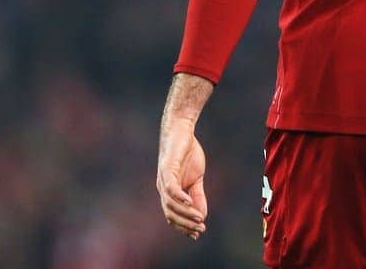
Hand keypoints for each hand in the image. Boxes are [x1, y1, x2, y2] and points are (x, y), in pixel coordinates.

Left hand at [156, 120, 207, 239]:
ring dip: (185, 214)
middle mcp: (163, 188)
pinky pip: (171, 188)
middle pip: (170, 214)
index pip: (172, 216)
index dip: (183, 227)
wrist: (182, 130)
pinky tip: (190, 203)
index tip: (197, 234)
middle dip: (185, 225)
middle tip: (200, 230)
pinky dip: (180, 198)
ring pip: (170, 204)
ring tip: (200, 219)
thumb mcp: (196, 179)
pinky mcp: (167, 168)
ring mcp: (163, 179)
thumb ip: (198, 196)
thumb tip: (202, 215)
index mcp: (169, 192)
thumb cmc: (187, 153)